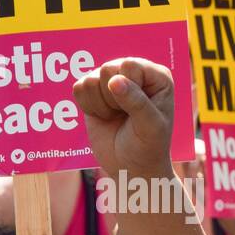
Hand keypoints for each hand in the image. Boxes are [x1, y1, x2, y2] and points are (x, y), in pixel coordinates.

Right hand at [73, 58, 174, 180]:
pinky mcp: (93, 91)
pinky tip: (104, 117)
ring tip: (116, 117)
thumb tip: (114, 80)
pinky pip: (79, 88)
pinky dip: (89, 108)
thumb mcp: (150, 127)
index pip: (130, 66)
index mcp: (156, 76)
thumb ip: (136, 102)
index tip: (138, 111)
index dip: (128, 89)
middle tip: (125, 116)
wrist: (131, 168)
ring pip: (90, 80)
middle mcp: (134, 72)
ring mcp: (112, 79)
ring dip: (101, 106)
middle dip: (112, 99)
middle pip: (107, 69)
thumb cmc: (148, 147)